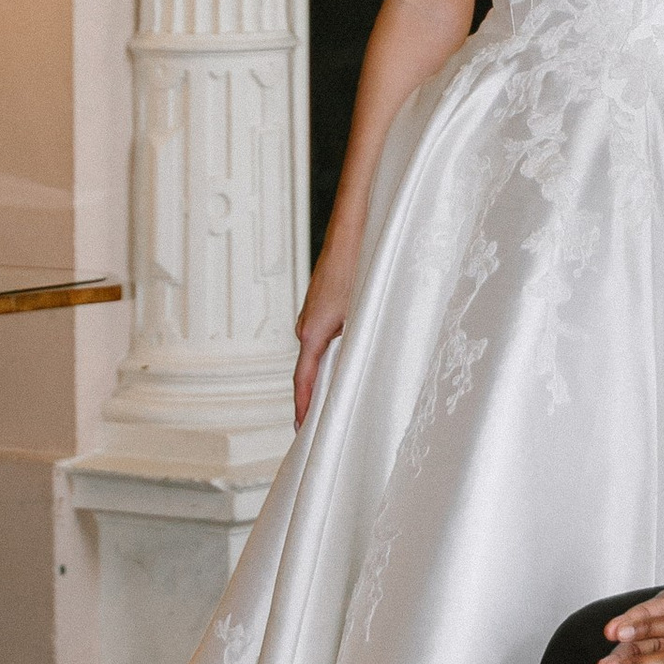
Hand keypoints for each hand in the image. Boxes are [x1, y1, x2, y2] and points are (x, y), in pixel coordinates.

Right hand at [292, 247, 357, 425]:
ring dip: (321, 377)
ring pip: (316, 355)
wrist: (351, 233)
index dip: (303, 407)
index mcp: (313, 331)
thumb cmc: (359, 269)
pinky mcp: (319, 308)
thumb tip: (352, 375)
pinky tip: (340, 366)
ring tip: (329, 405)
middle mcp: (306, 326)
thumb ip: (353, 347)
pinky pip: (320, 341)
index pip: (304, 380)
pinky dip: (327, 359)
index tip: (301, 430)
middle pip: (307, 371)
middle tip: (316, 428)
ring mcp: (311, 317)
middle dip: (311, 399)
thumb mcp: (362, 315)